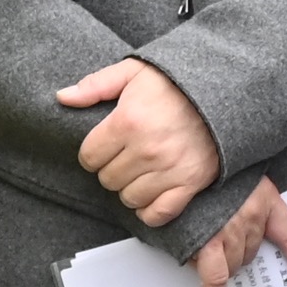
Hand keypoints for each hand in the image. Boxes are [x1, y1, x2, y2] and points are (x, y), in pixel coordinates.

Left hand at [58, 54, 222, 227]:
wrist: (224, 92)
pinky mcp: (190, 183)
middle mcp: (146, 149)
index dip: (92, 154)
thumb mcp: (133, 72)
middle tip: (124, 157)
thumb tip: (62, 97)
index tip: (103, 148)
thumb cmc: (176, 83)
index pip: (89, 157)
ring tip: (138, 173)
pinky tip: (150, 196)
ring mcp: (169, 169)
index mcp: (128, 121)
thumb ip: (96, 85)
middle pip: (107, 179)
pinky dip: (150, 211)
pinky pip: (159, 213)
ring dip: (129, 189)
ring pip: (129, 198)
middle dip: (110, 170)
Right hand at [190, 177, 286, 286]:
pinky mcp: (204, 244)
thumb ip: (252, 202)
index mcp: (262, 201)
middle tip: (222, 240)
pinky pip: (214, 278)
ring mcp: (226, 233)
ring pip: (233, 265)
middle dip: (239, 253)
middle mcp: (249, 220)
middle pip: (251, 254)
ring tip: (202, 243)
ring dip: (222, 263)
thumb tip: (252, 230)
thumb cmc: (209, 174)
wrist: (185, 164)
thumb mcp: (242, 179)